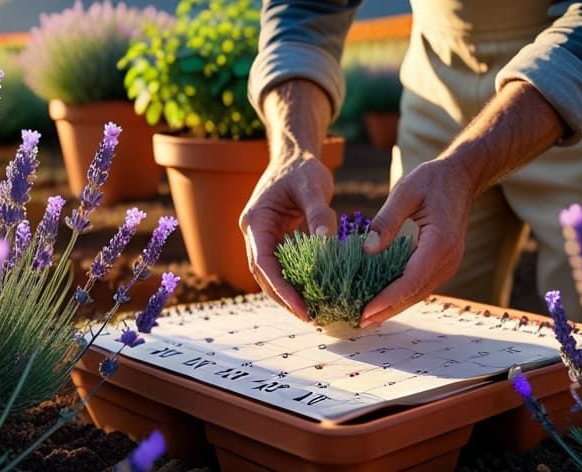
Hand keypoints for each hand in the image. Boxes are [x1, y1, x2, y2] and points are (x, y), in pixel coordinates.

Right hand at [239, 155, 334, 320]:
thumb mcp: (313, 186)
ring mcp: (264, 238)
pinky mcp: (277, 241)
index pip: (264, 263)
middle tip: (310, 318)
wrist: (295, 156)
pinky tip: (315, 293)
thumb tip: (327, 243)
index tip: (302, 308)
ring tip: (313, 313)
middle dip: (284, 298)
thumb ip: (319, 214)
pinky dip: (297, 281)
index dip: (282, 289)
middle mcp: (255, 234)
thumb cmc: (302, 168)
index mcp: (256, 221)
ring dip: (289, 294)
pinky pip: (284, 266)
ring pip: (272, 274)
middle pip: (264, 275)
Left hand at [359, 158, 475, 326]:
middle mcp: (448, 259)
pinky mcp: (443, 263)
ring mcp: (448, 263)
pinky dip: (402, 295)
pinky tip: (383, 302)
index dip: (387, 299)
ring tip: (367, 319)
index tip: (365, 312)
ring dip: (394, 307)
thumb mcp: (405, 191)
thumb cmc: (432, 180)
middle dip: (387, 310)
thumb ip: (386, 220)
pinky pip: (421, 284)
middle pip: (415, 293)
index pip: (411, 279)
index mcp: (440, 242)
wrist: (461, 178)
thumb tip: (367, 249)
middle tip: (359, 324)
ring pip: (418, 293)